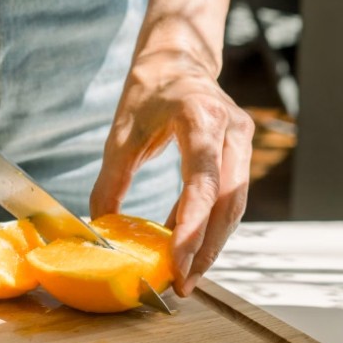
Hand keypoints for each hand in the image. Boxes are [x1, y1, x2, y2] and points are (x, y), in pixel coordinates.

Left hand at [90, 48, 252, 296]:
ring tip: (187, 276)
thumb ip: (111, 182)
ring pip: (236, 205)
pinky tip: (191, 247)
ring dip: (213, 243)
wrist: (179, 58)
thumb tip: (100, 230)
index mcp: (202, 118)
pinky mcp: (242, 152)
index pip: (203, 183)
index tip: (177, 263)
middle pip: (229, 202)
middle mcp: (232, 130)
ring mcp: (242, 140)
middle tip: (183, 284)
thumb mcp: (121, 134)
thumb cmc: (149, 90)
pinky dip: (212, 225)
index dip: (192, 228)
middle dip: (207, 248)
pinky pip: (232, 197)